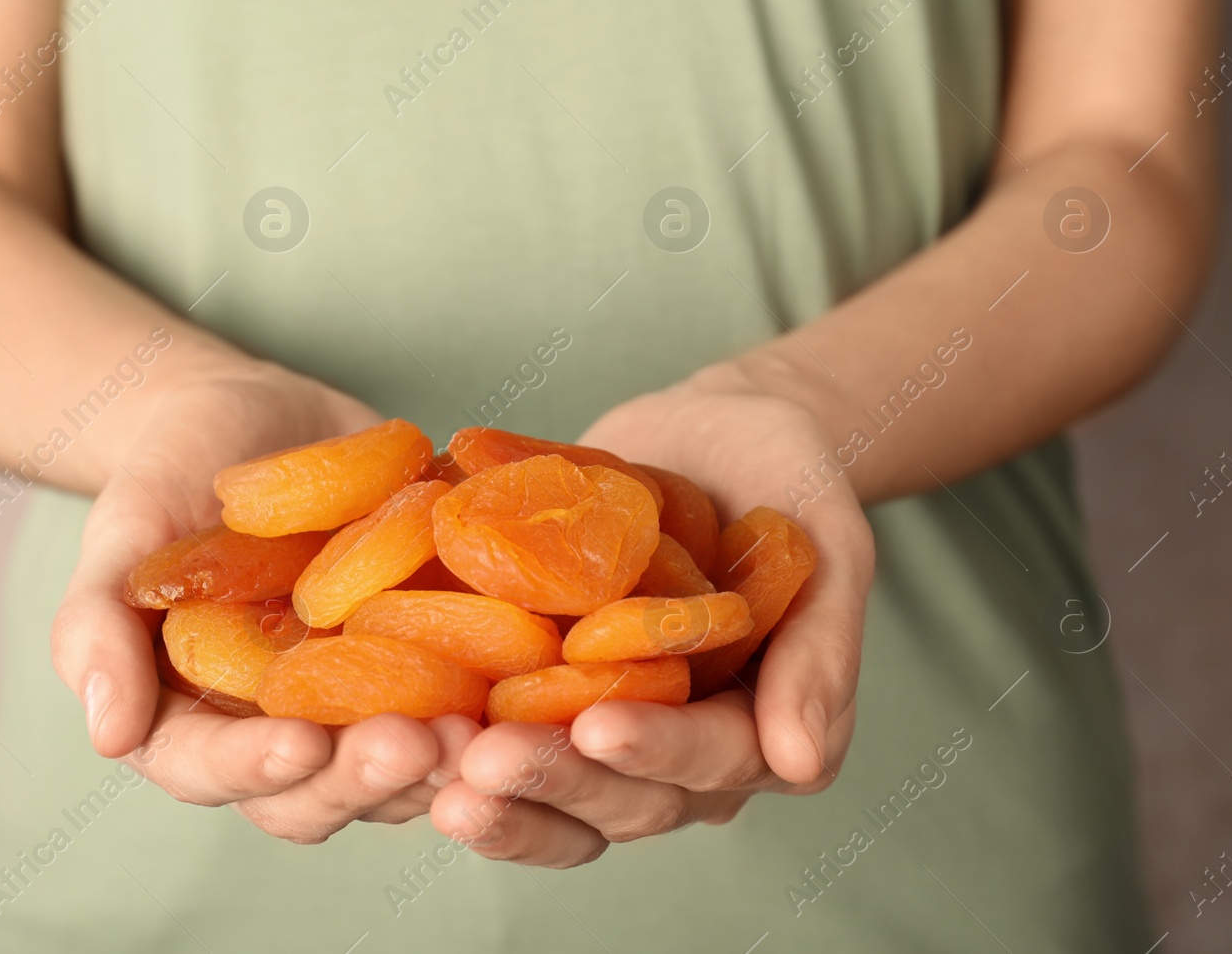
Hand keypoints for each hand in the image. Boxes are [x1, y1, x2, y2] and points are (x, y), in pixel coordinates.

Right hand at [49, 363, 479, 840]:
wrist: (249, 419)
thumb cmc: (165, 478)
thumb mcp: (120, 534)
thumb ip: (95, 625)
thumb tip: (105, 733)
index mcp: (192, 723)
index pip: (214, 772)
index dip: (256, 769)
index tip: (301, 743)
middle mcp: (280, 734)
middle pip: (322, 791)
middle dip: (368, 777)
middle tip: (420, 744)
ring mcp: (358, 705)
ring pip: (402, 766)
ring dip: (446, 759)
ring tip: (488, 727)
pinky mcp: (426, 664)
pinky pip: (465, 697)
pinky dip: (499, 697)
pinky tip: (538, 673)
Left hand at [428, 366, 873, 865]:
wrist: (712, 433)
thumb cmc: (786, 478)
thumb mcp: (831, 541)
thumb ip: (824, 646)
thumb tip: (799, 764)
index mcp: (761, 726)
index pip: (713, 762)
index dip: (657, 751)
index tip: (597, 724)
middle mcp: (683, 749)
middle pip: (622, 798)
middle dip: (553, 780)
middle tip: (482, 761)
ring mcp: (611, 727)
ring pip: (557, 795)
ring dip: (497, 792)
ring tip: (434, 771)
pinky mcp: (549, 698)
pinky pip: (504, 740)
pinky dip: (456, 744)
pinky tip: (401, 727)